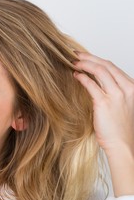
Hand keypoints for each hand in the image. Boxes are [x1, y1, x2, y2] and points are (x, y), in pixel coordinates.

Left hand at [74, 51, 133, 195]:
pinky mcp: (104, 102)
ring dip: (84, 64)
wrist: (123, 145)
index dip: (97, 59)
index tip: (85, 56)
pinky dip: (82, 77)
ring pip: (99, 71)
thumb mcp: (120, 105)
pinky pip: (91, 84)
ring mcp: (116, 95)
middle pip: (105, 65)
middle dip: (89, 57)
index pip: (112, 67)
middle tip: (74, 54)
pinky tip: (75, 76)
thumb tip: (93, 82)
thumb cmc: (120, 128)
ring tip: (73, 63)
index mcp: (131, 87)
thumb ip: (111, 92)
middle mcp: (126, 88)